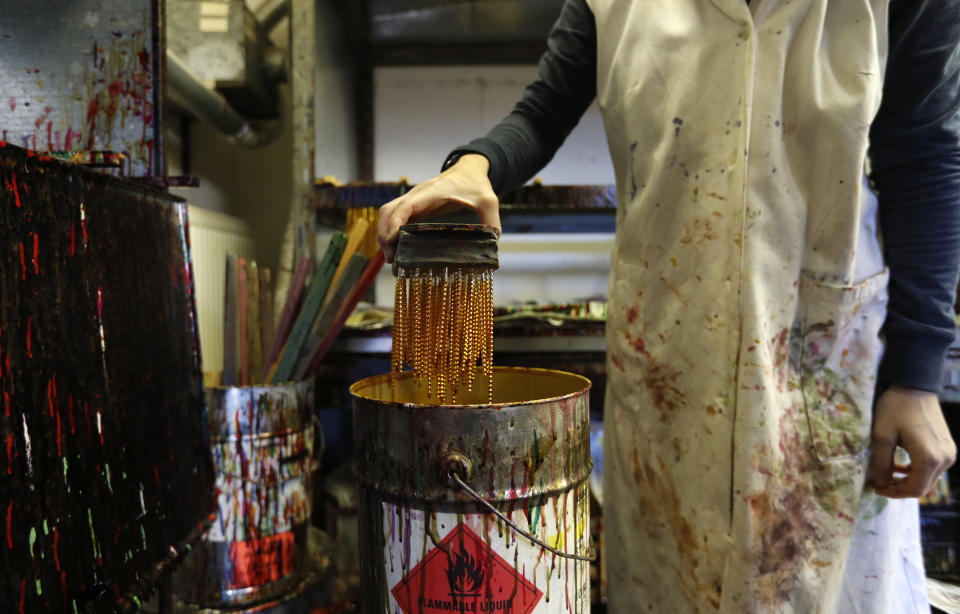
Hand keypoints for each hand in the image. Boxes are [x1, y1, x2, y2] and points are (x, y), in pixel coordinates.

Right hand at [377, 154, 500, 261]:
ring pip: (387, 213)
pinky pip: (394, 217)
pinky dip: (389, 232)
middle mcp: (417, 195)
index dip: (394, 224)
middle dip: (384, 234)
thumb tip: (493, 242)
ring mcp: (413, 200)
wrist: (469, 171)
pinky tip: (396, 249)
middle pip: (388, 211)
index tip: (391, 242)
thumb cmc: (476, 184)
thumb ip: (491, 220)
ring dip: (383, 233)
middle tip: (391, 258)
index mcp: (432, 192)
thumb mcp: (488, 201)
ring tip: (391, 257)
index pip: (405, 207)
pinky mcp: (414, 207)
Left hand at [868, 386, 955, 497]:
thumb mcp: (881, 435)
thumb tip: (880, 483)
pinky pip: (933, 467)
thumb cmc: (896, 408)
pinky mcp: (947, 447)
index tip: (876, 487)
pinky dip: (916, 470)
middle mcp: (945, 459)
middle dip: (899, 488)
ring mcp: (949, 453)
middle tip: (878, 482)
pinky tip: (899, 465)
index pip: (914, 489)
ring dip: (907, 480)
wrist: (915, 385)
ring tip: (886, 474)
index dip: (894, 493)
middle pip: (923, 486)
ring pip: (928, 478)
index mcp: (930, 458)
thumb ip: (881, 463)